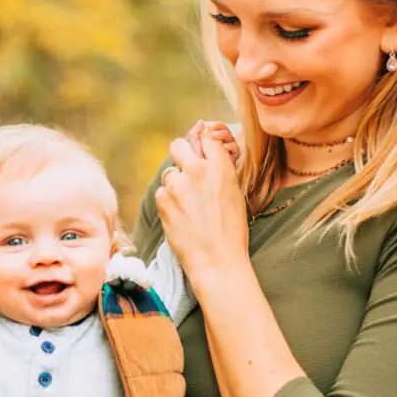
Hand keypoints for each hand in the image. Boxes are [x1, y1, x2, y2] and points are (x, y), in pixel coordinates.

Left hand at [155, 128, 248, 278]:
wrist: (217, 259)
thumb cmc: (231, 229)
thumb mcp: (234, 192)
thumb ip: (220, 169)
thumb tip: (207, 152)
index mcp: (220, 166)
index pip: (206, 137)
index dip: (202, 142)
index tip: (200, 149)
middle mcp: (197, 170)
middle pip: (179, 144)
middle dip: (181, 154)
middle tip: (185, 169)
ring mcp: (177, 184)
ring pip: (169, 172)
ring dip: (175, 184)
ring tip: (187, 205)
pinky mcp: (162, 200)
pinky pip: (161, 192)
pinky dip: (168, 201)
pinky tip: (180, 216)